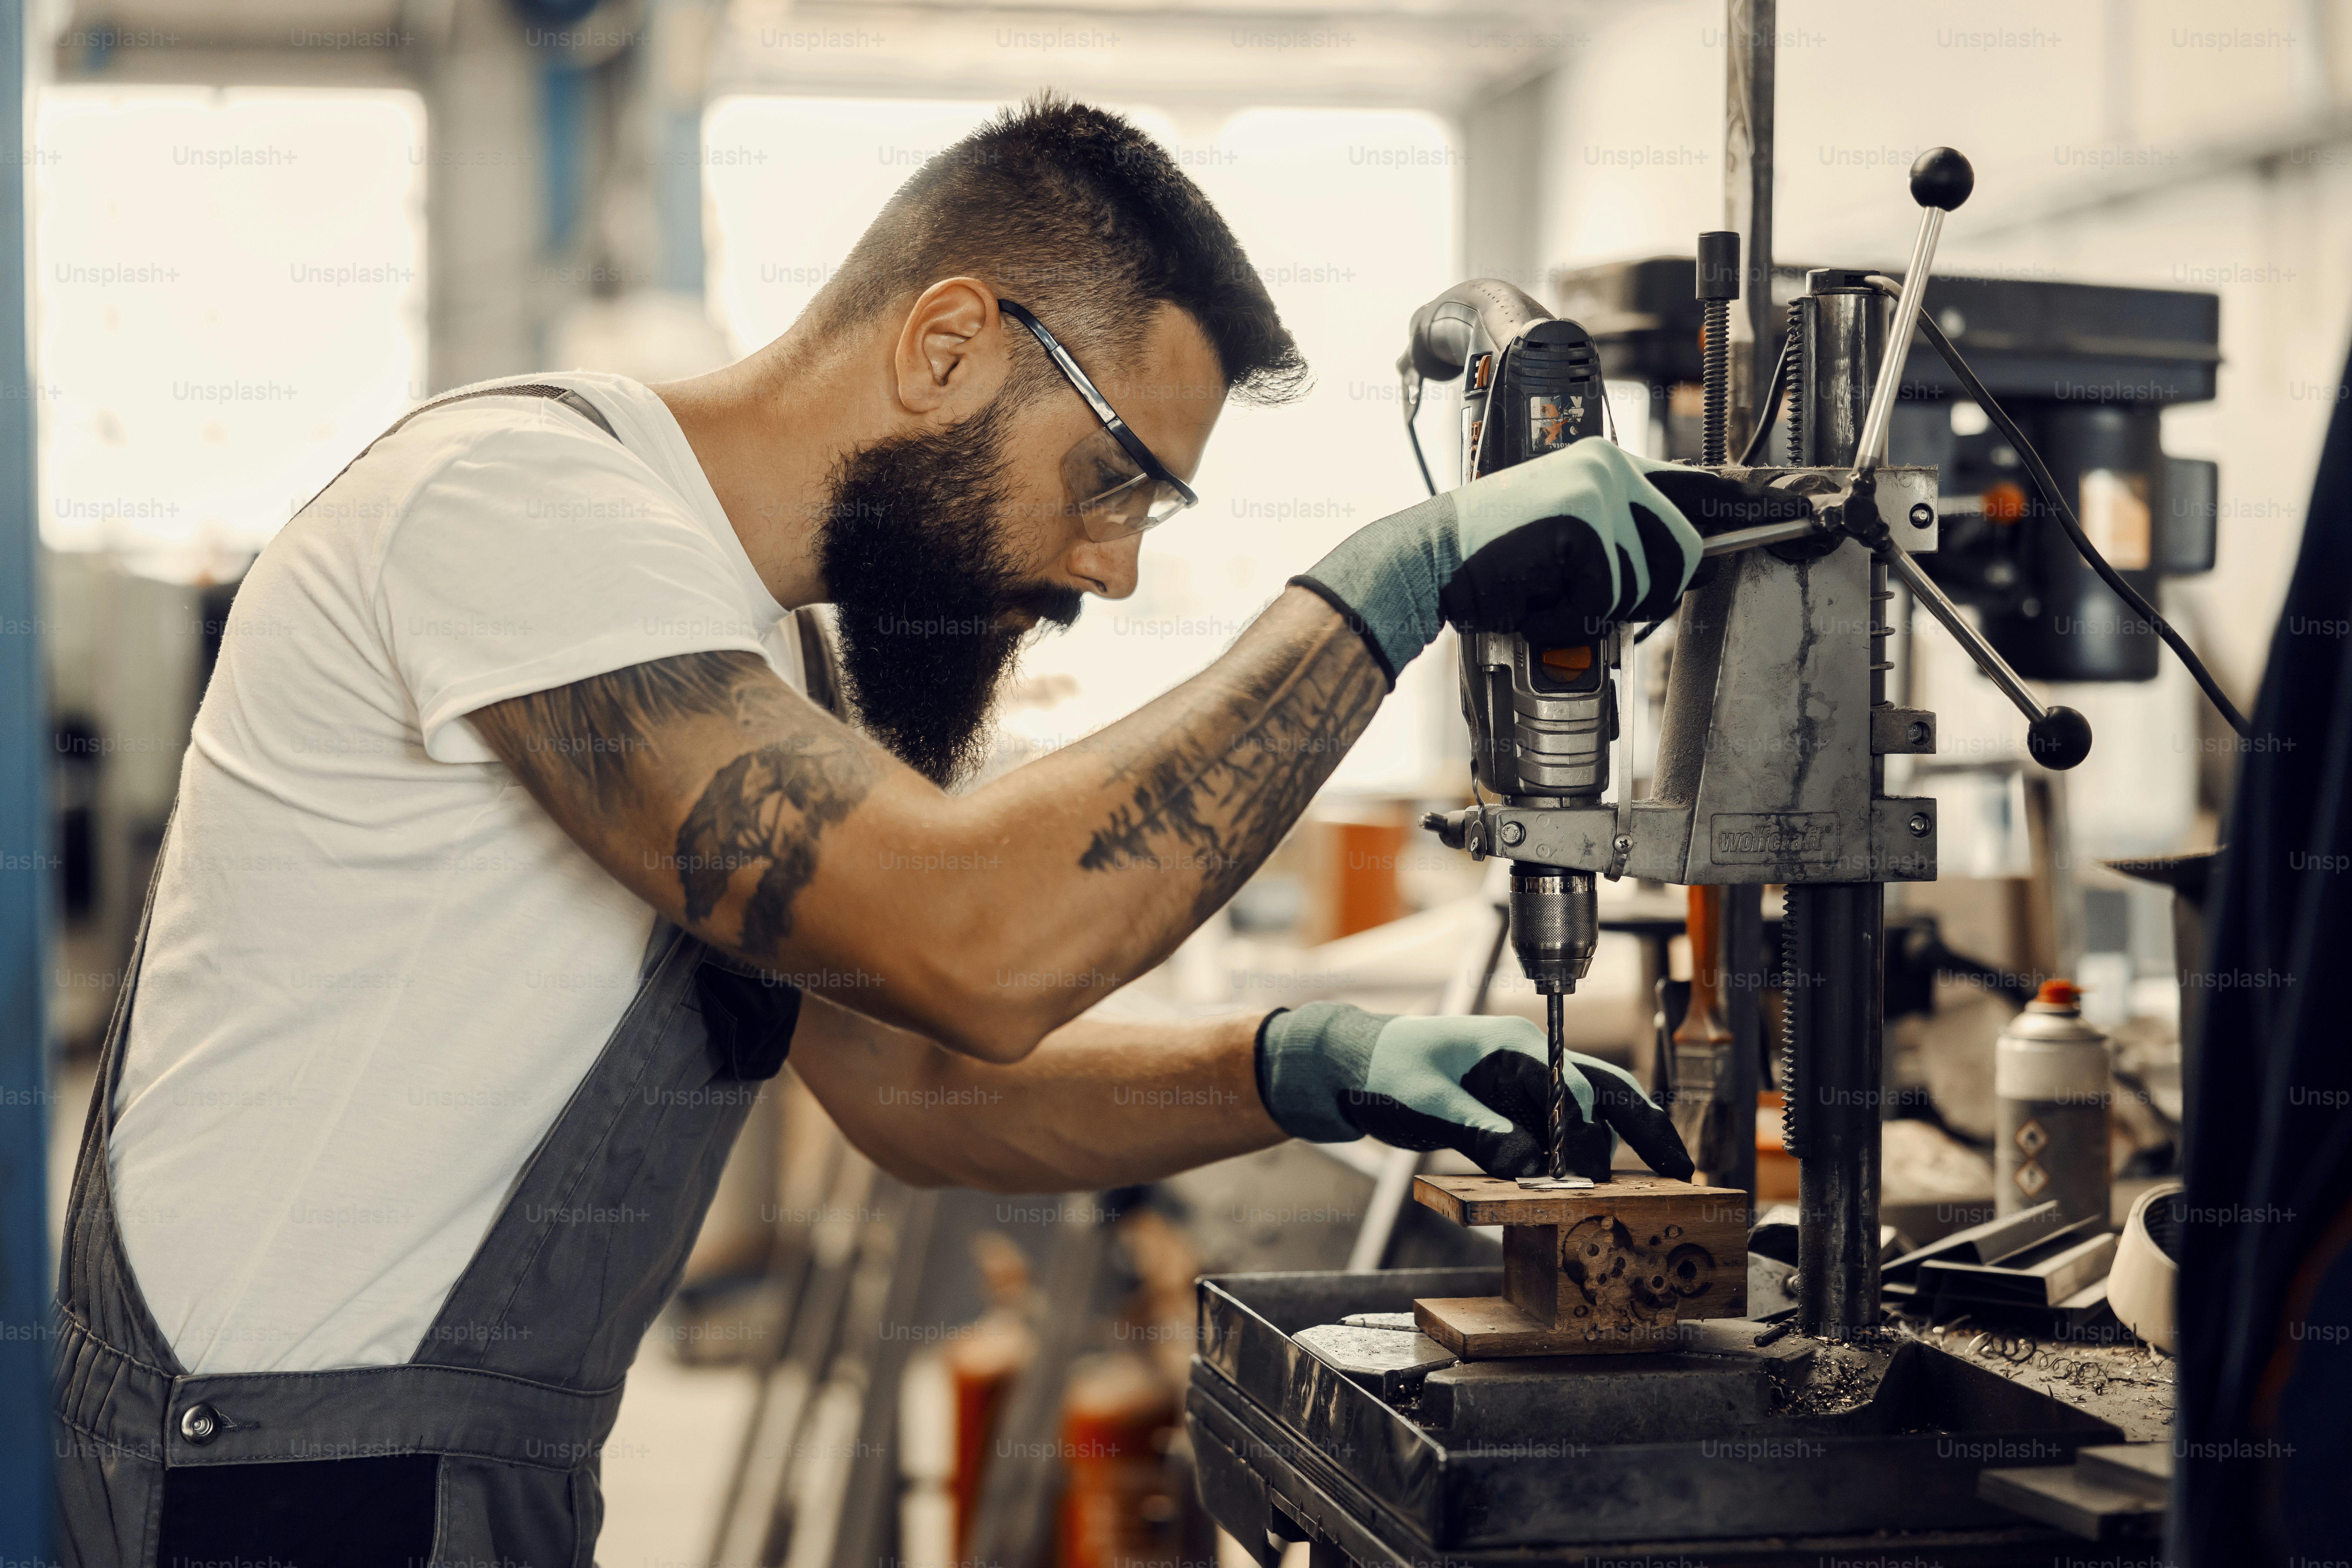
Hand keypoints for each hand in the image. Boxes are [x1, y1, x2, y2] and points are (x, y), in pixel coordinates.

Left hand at [1255, 1002, 1694, 1180]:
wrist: (1355, 1066)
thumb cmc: (1386, 1069)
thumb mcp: (1426, 1101)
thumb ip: (1477, 1129)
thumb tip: (1527, 1163)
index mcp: (1512, 1047)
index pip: (1568, 1088)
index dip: (1582, 1131)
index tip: (1587, 1171)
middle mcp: (1529, 1062)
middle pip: (1603, 1089)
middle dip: (1643, 1125)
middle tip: (1680, 1165)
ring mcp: (1524, 1086)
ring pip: (1592, 1108)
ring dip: (1627, 1137)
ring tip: (1669, 1170)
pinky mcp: (1513, 1112)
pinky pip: (1562, 1131)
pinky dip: (1592, 1149)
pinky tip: (1614, 1175)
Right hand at [1290, 440, 1811, 681]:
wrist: (1426, 559)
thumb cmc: (1488, 557)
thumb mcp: (1559, 527)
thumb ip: (1616, 532)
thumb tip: (1685, 565)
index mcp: (1605, 462)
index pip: (1686, 494)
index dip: (1714, 529)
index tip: (1752, 539)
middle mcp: (1608, 468)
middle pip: (1679, 549)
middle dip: (1647, 592)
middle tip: (1593, 605)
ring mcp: (1597, 494)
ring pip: (1640, 581)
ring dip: (1596, 609)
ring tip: (1544, 595)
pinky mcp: (1581, 526)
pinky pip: (1604, 596)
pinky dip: (1566, 617)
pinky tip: (1530, 601)